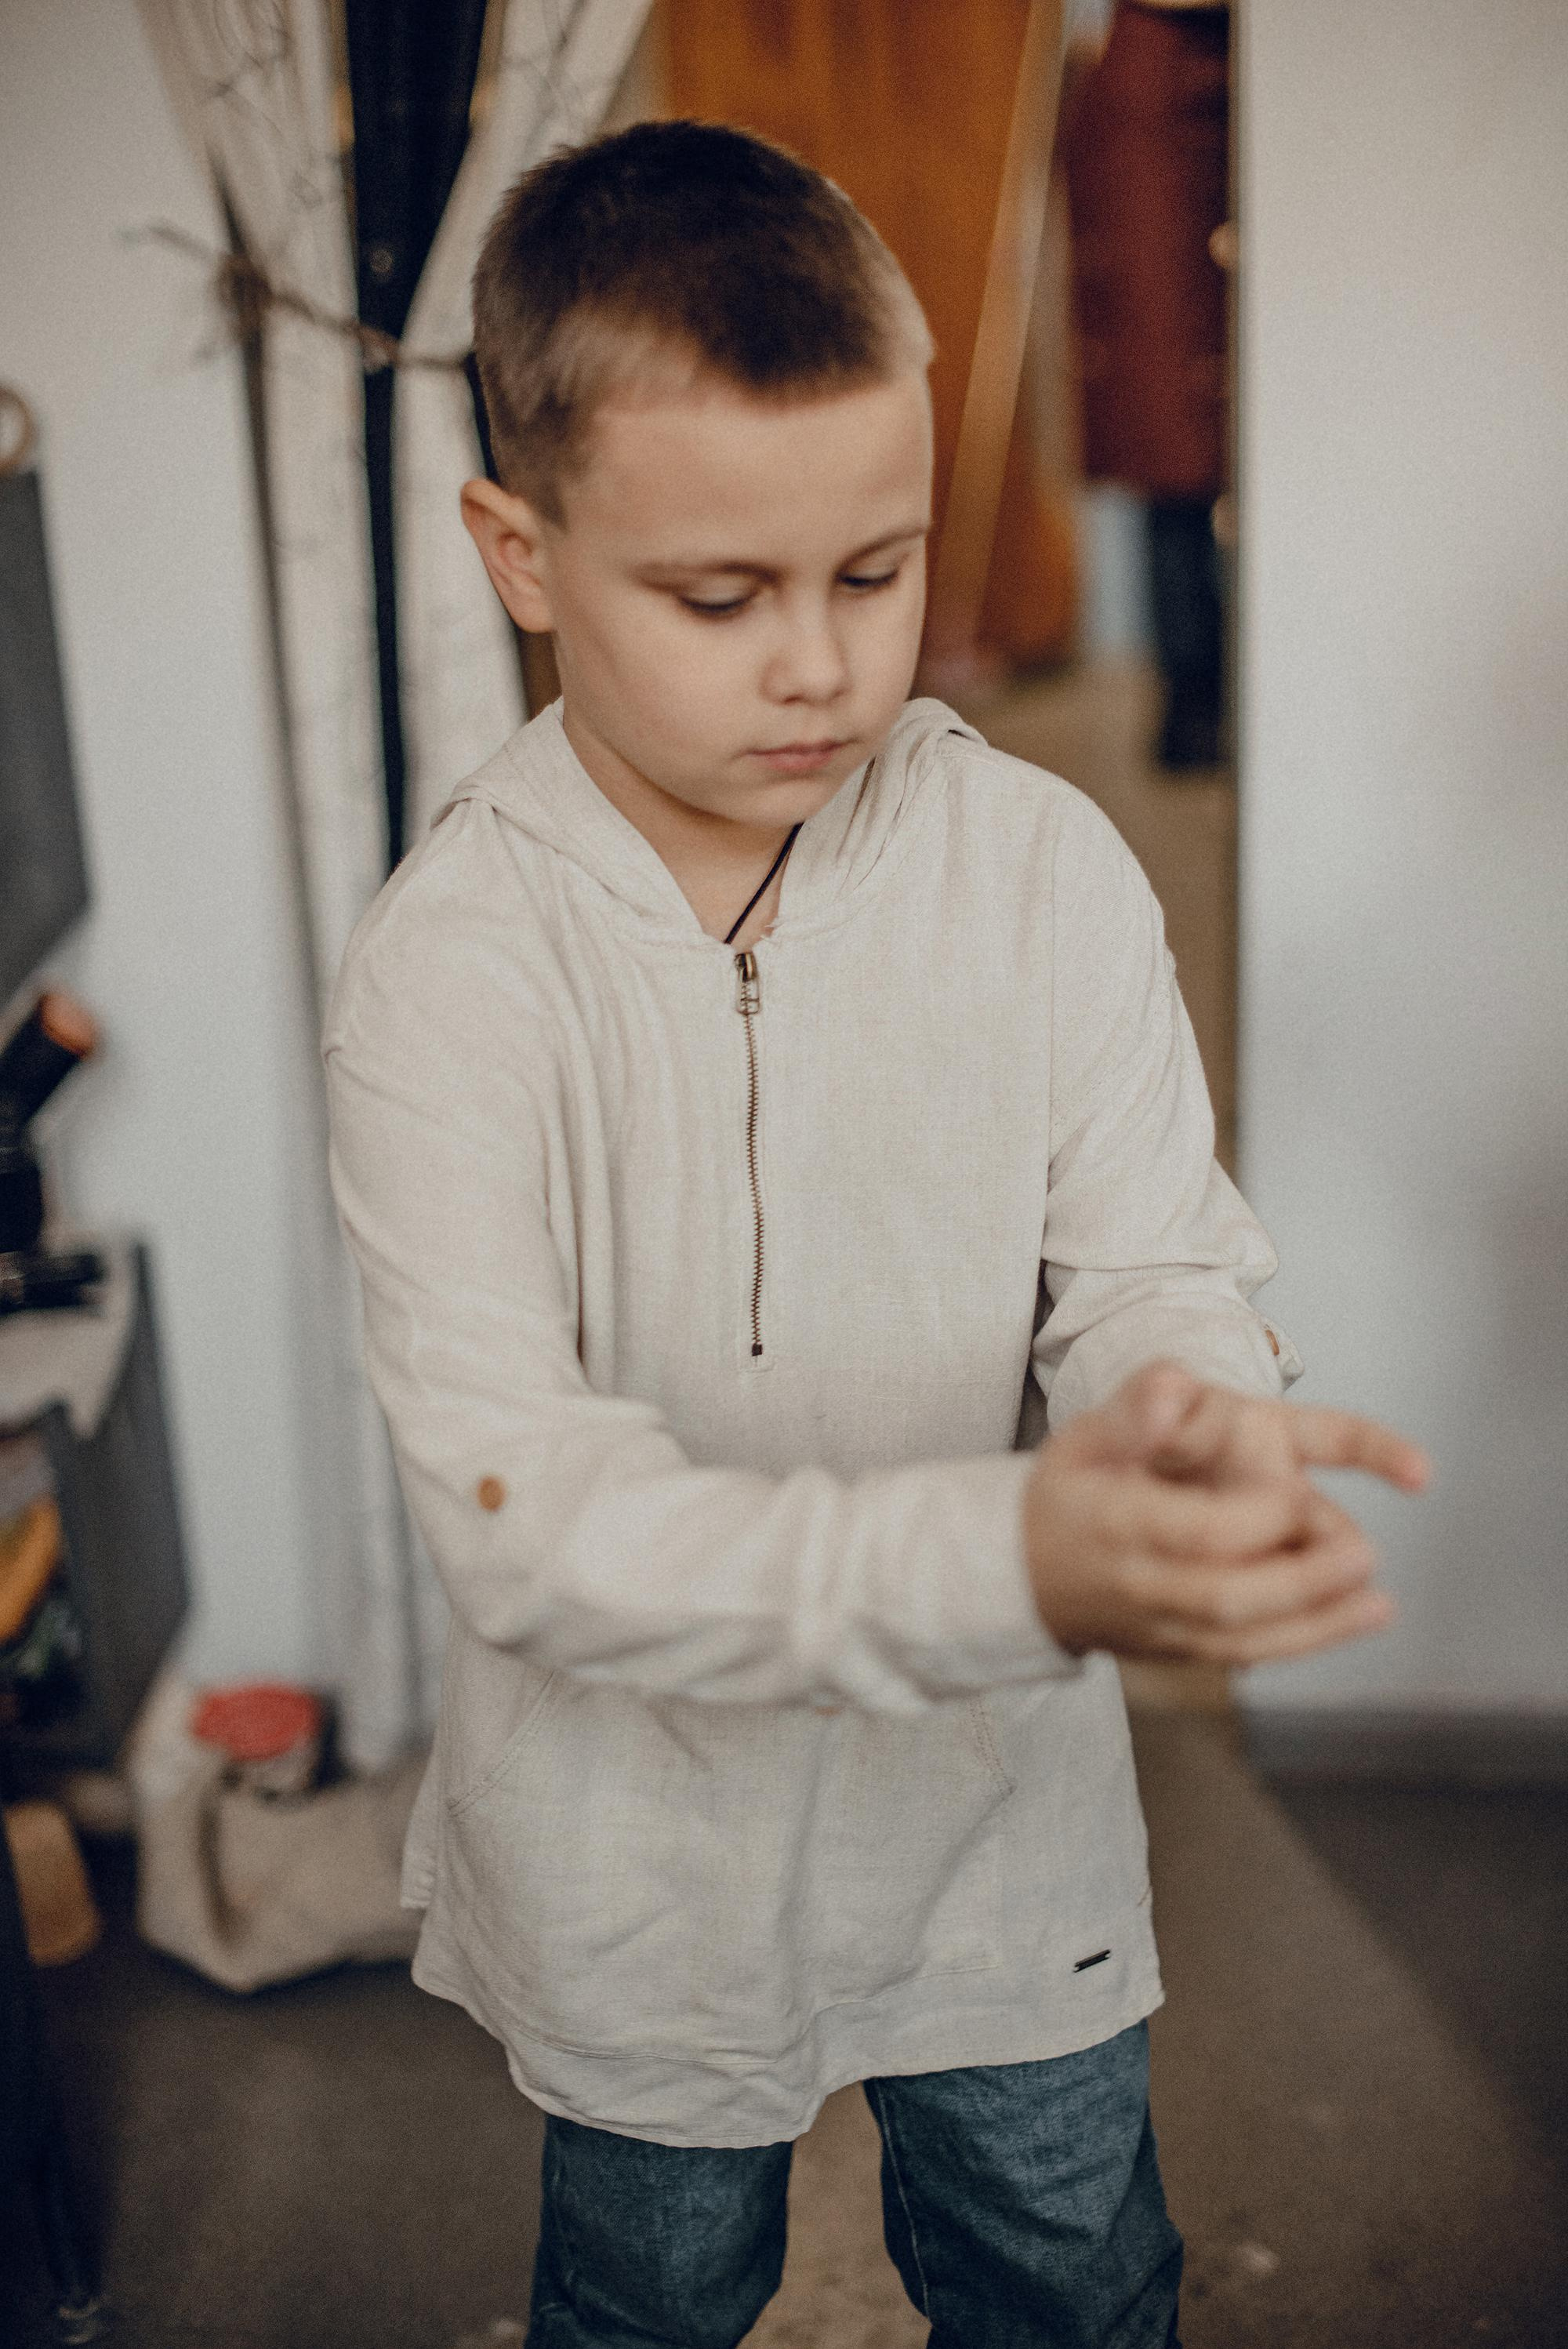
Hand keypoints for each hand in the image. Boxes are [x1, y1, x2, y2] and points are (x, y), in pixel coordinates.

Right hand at [1022, 1360, 1429, 1666]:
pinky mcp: (1174, 1653)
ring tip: (1380, 1602)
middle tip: (1364, 1553)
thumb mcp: (1083, 1435)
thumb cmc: (1066, 1492)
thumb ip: (1133, 1408)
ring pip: (1242, 1639)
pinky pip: (1242, 1656)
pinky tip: (1356, 1619)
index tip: (1299, 1495)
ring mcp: (1155, 1626)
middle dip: (1302, 1581)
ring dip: (1319, 1624)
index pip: (1196, 1531)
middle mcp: (1138, 1583)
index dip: (1255, 1518)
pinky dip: (1304, 1641)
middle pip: (1227, 1595)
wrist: (1018, 1573)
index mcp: (1116, 1521)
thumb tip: (1172, 1391)